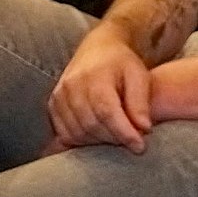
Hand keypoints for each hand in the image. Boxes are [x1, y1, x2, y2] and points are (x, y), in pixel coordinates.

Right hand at [46, 26, 152, 152]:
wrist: (98, 49)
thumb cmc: (123, 64)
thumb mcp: (140, 76)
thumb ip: (141, 102)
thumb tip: (144, 128)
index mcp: (95, 77)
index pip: (107, 112)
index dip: (123, 132)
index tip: (140, 147)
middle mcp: (72, 87)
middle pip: (91, 125)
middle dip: (114, 138)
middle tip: (133, 140)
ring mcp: (59, 97)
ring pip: (77, 132)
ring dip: (99, 141)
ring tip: (118, 136)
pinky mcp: (53, 106)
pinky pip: (65, 133)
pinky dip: (83, 140)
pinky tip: (100, 136)